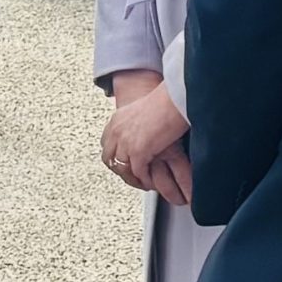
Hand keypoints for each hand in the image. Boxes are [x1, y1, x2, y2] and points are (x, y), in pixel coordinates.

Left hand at [101, 76, 190, 202]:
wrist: (174, 99)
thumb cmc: (167, 101)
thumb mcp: (144, 111)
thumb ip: (138, 123)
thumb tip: (145, 131)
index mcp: (117, 119)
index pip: (107, 143)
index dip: (114, 156)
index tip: (123, 162)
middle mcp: (117, 131)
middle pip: (109, 159)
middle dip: (120, 170)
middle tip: (132, 177)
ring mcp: (126, 142)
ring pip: (122, 169)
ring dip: (132, 178)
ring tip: (143, 182)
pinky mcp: (138, 152)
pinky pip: (138, 172)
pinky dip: (144, 179)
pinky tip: (151, 182)